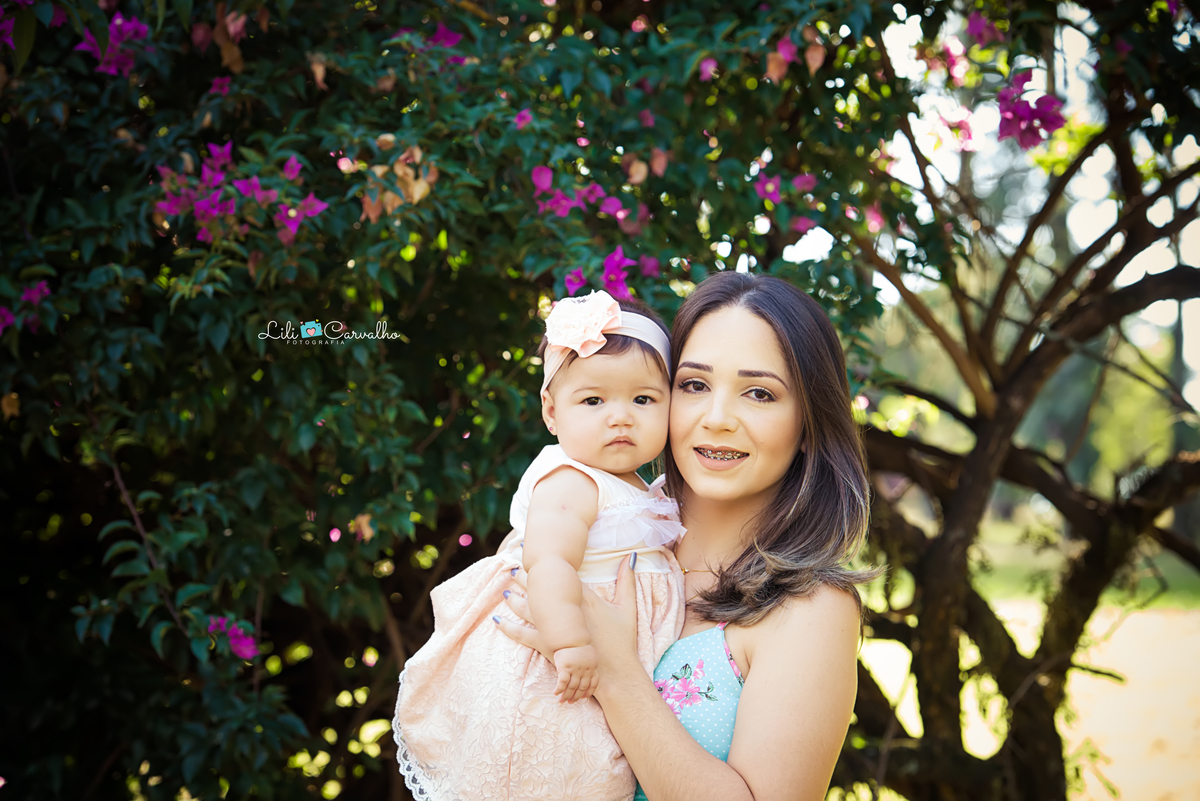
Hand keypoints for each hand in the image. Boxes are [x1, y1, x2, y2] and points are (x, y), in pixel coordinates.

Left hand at [495, 555, 641, 702]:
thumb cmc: (622, 641)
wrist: (615, 674)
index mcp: (585, 599)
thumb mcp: (628, 608)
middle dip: (527, 576)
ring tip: (505, 584)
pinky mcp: (548, 646)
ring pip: (529, 608)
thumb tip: (632, 555)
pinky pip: (523, 635)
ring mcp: (555, 629)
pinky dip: (509, 627)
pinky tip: (497, 619)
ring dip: (516, 596)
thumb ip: (627, 580)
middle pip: (542, 589)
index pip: (564, 575)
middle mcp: (566, 611)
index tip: (539, 551)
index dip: (550, 563)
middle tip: (513, 563)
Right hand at [553, 644, 598, 702]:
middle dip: (576, 697)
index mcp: (592, 667)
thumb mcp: (589, 654)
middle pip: (581, 688)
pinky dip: (559, 689)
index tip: (583, 698)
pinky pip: (562, 683)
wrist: (570, 637)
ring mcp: (575, 670)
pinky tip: (556, 693)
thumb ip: (589, 663)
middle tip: (570, 702)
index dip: (588, 692)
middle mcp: (585, 671)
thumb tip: (587, 670)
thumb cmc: (578, 644)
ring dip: (566, 696)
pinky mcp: (565, 668)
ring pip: (572, 688)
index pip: (593, 684)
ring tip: (561, 701)